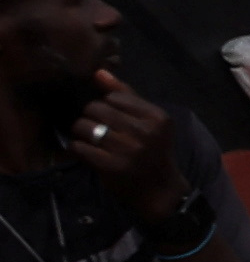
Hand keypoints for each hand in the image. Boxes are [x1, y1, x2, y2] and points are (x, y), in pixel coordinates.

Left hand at [55, 79, 179, 230]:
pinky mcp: (112, 166)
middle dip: (90, 117)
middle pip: (96, 109)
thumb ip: (126, 95)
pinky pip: (80, 147)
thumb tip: (98, 72)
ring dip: (81, 131)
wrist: (159, 190)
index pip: (115, 97)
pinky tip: (86, 151)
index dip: (106, 105)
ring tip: (89, 138)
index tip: (111, 117)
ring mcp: (128, 150)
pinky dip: (78, 147)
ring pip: (85, 126)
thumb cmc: (153, 151)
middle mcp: (145, 132)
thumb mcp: (149, 122)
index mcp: (158, 118)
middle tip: (95, 127)